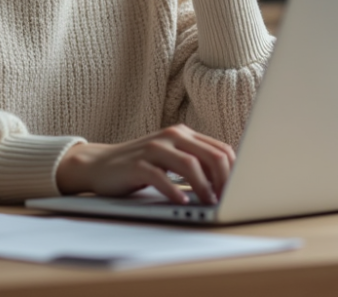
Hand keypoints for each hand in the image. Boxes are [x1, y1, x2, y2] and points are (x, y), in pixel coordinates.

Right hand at [55, 124, 235, 204]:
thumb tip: (228, 181)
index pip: (221, 149)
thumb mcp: (171, 158)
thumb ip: (196, 162)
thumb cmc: (141, 165)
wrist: (100, 164)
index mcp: (183, 133)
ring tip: (209, 203)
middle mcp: (171, 136)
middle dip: (224, 180)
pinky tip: (182, 203)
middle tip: (227, 200)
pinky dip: (174, 191)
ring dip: (203, 187)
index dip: (234, 172)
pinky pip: (160, 177)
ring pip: (189, 165)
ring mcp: (153, 148)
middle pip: (210, 156)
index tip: (237, 191)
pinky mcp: (136, 164)